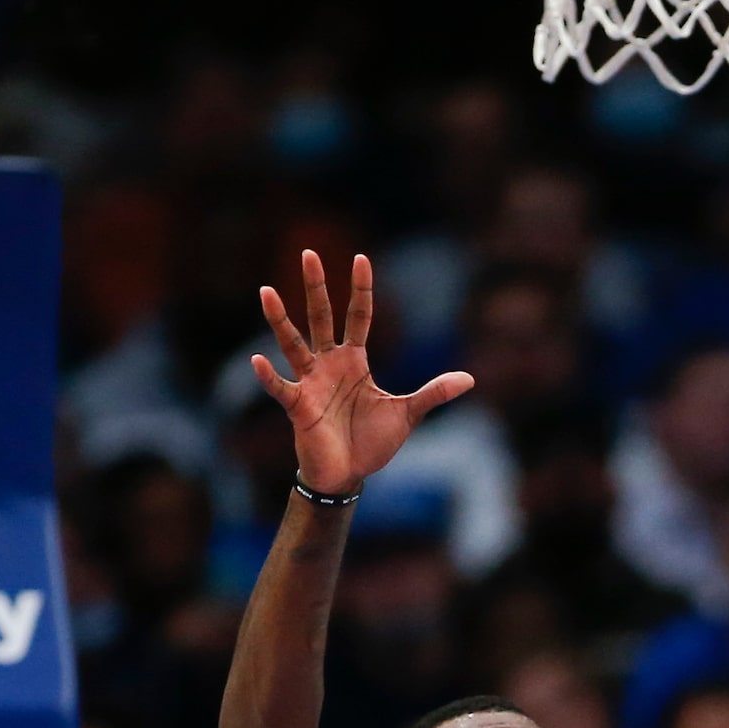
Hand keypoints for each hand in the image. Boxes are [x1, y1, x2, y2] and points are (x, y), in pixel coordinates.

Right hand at [251, 251, 471, 495]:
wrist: (348, 475)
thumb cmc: (371, 442)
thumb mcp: (407, 413)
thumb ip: (434, 393)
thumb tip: (470, 379)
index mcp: (355, 361)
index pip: (358, 315)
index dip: (361, 288)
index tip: (361, 258)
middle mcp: (329, 364)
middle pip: (321, 317)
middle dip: (316, 286)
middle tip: (309, 252)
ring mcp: (311, 383)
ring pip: (293, 343)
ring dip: (280, 319)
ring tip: (267, 291)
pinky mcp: (298, 406)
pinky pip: (281, 387)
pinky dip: (268, 376)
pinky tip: (257, 359)